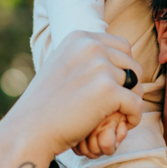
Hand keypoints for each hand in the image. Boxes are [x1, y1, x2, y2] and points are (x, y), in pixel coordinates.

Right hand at [0, 31, 143, 167]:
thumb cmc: (46, 104)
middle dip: (130, 86)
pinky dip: (133, 117)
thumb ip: (86, 57)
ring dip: (129, 102)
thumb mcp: (63, 65)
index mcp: (80, 38)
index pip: (123, 46)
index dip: (124, 68)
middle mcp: (91, 47)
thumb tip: (117, 54)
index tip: (114, 87)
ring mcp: (100, 67)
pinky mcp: (108, 90)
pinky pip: (137, 103)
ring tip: (115, 116)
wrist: (29, 130)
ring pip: (136, 84)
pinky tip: (123, 125)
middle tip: (118, 105)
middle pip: (132, 64)